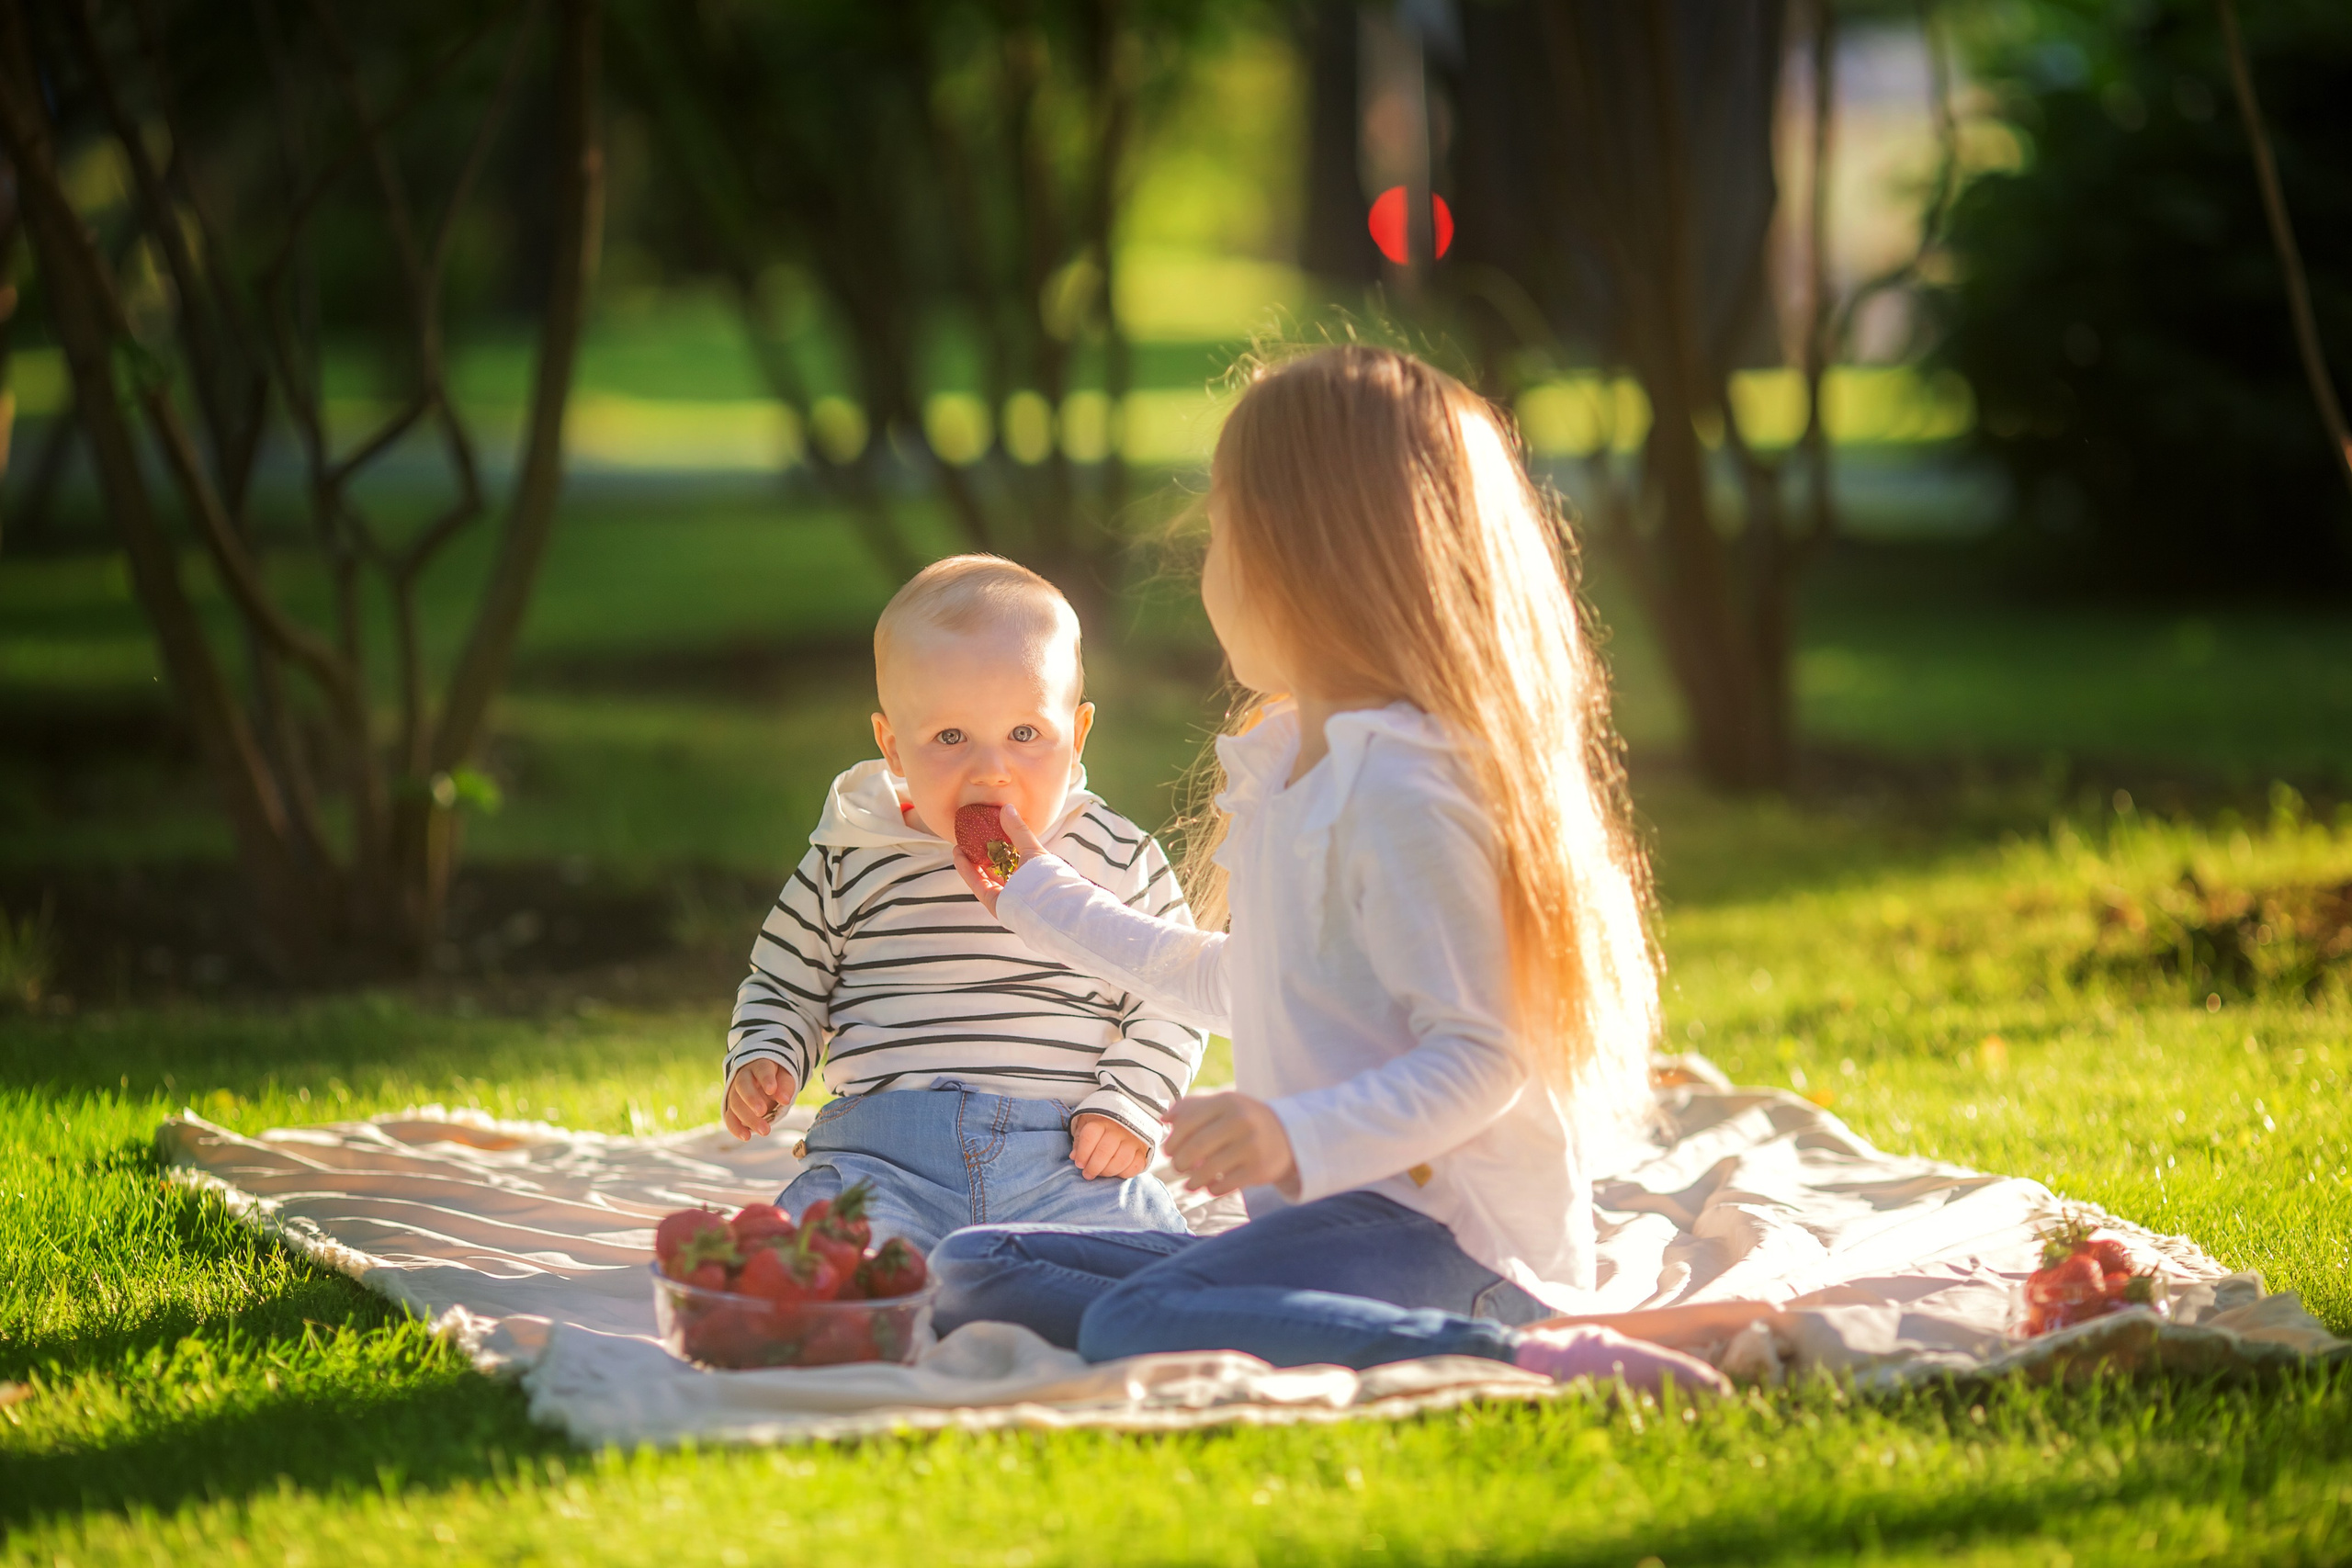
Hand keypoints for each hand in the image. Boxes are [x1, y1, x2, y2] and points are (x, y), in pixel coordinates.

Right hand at [722, 1059, 797, 1140]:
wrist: (762, 1080)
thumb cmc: (777, 1079)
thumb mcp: (785, 1079)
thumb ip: (786, 1087)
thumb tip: (785, 1100)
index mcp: (759, 1066)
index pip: (761, 1069)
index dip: (765, 1079)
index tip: (771, 1089)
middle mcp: (743, 1077)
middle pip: (743, 1086)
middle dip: (751, 1100)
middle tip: (763, 1112)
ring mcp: (734, 1092)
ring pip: (735, 1103)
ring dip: (748, 1118)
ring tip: (764, 1131)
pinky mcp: (731, 1107)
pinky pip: (729, 1117)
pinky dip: (735, 1128)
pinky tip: (746, 1137)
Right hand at [948, 802, 1048, 917]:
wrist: (1046, 903)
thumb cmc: (1045, 876)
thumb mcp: (1032, 849)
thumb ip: (1018, 830)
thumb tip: (1006, 808)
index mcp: (1030, 873)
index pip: (1012, 858)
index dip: (999, 845)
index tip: (987, 832)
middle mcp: (1017, 886)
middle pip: (995, 868)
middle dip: (981, 854)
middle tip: (969, 840)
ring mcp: (1005, 895)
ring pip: (983, 876)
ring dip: (970, 862)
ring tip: (959, 846)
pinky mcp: (993, 903)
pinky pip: (977, 884)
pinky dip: (966, 870)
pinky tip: (958, 856)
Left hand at [1070, 1113, 1151, 1179]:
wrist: (1125, 1122)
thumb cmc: (1101, 1128)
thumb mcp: (1086, 1128)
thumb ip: (1080, 1142)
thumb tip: (1074, 1157)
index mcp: (1101, 1121)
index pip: (1090, 1136)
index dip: (1083, 1153)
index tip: (1079, 1164)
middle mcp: (1119, 1129)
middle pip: (1105, 1150)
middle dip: (1094, 1166)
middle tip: (1087, 1174)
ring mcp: (1133, 1139)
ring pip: (1121, 1159)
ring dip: (1108, 1171)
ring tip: (1100, 1174)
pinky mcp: (1143, 1151)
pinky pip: (1136, 1165)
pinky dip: (1124, 1173)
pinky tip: (1116, 1172)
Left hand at [1162, 1091, 1296, 1197]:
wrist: (1288, 1134)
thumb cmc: (1244, 1119)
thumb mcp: (1224, 1105)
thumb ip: (1192, 1107)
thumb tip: (1163, 1118)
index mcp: (1227, 1101)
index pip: (1188, 1123)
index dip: (1173, 1141)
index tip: (1168, 1151)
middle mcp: (1241, 1120)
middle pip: (1196, 1147)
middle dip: (1180, 1162)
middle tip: (1177, 1167)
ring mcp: (1252, 1145)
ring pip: (1209, 1169)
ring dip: (1193, 1180)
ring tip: (1189, 1183)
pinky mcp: (1259, 1169)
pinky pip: (1226, 1184)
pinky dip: (1212, 1189)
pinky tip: (1209, 1187)